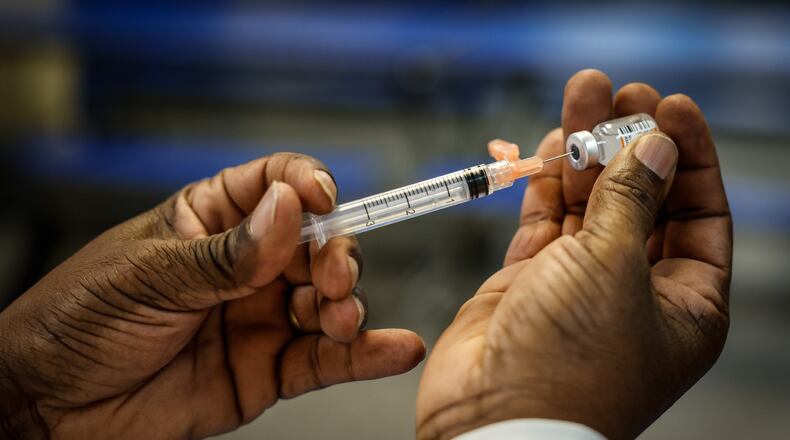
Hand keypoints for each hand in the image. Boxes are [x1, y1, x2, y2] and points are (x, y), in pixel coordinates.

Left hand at [0, 153, 424, 438]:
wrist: (50, 411)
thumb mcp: (147, 277)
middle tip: (330, 275)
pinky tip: (394, 347)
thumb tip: (288, 209)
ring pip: (328, 301)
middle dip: (336, 254)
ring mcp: (260, 317)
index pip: (275, 184)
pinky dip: (364, 355)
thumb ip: (226, 253)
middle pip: (317, 244)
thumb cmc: (76, 323)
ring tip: (342, 317)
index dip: (307, 185)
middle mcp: (245, 266)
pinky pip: (325, 359)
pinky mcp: (268, 369)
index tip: (323, 200)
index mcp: (210, 221)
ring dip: (350, 305)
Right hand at [416, 70, 731, 438]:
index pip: (701, 213)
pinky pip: (544, 220)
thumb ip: (630, 199)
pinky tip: (548, 146)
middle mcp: (634, 290)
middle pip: (641, 199)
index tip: (670, 104)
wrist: (493, 420)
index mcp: (685, 301)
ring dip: (584, 151)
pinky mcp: (529, 280)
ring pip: (588, 202)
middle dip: (629, 143)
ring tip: (579, 95)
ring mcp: (578, 283)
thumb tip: (655, 147)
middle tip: (618, 93)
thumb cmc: (569, 365)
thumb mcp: (615, 267)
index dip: (689, 155)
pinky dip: (545, 182)